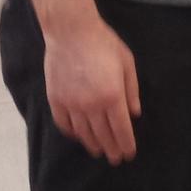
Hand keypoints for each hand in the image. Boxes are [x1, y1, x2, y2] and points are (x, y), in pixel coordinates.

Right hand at [44, 14, 141, 164]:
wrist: (71, 32)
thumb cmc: (104, 43)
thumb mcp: (127, 63)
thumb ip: (131, 91)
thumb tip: (134, 115)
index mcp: (112, 96)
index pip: (121, 130)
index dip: (126, 145)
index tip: (128, 154)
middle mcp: (91, 105)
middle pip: (103, 135)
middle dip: (111, 149)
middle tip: (115, 159)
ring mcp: (72, 104)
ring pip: (83, 133)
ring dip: (92, 144)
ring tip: (98, 150)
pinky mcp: (56, 99)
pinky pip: (64, 123)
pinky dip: (72, 133)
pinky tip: (78, 135)